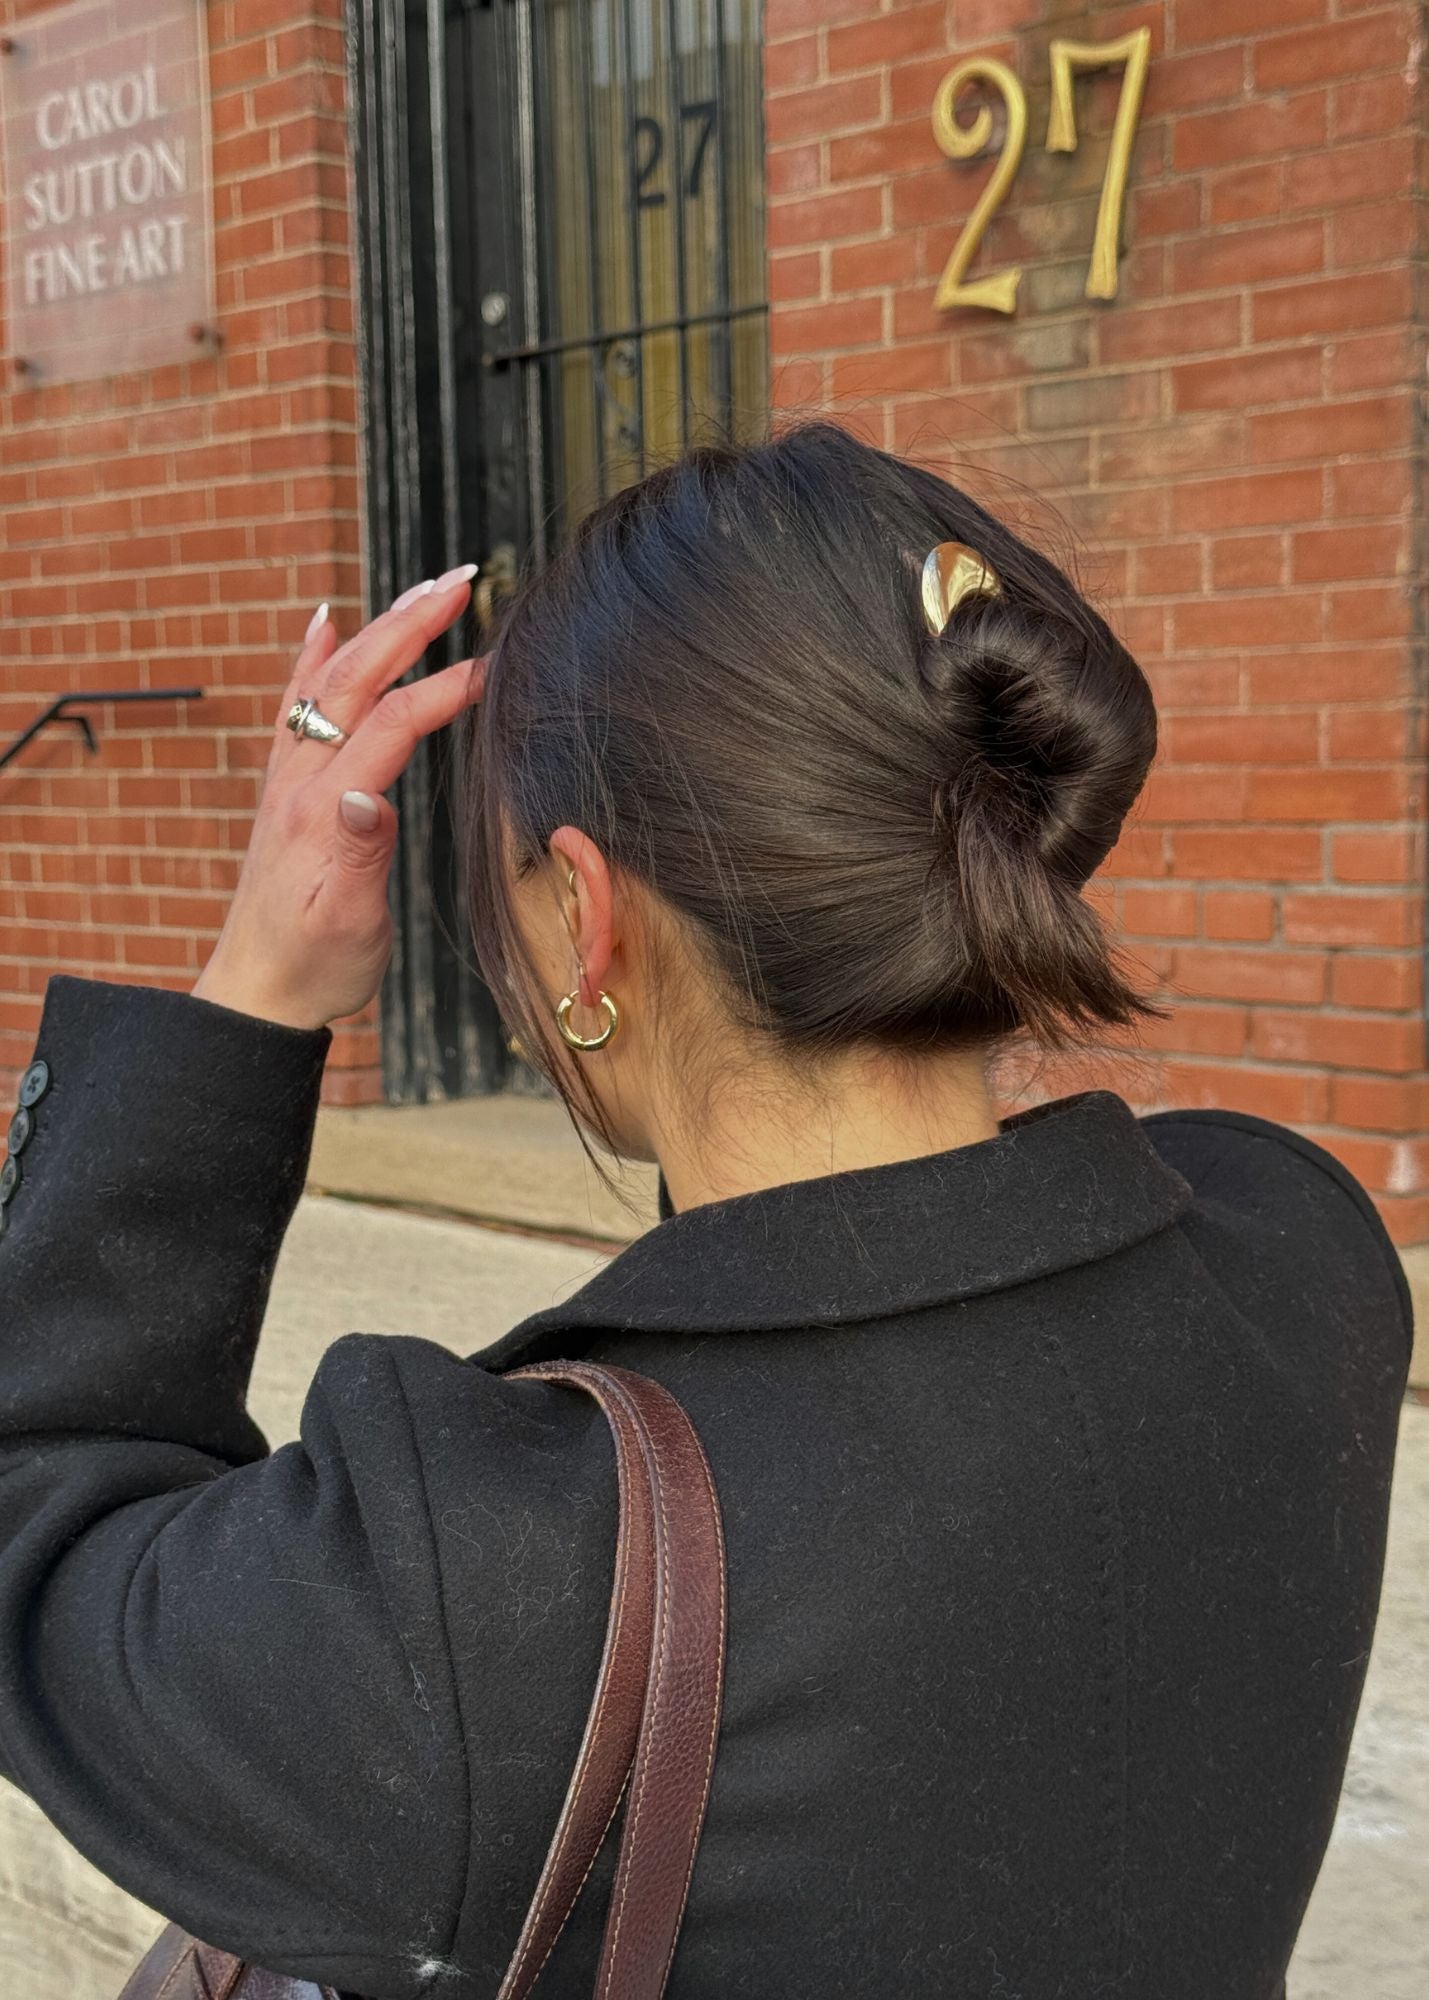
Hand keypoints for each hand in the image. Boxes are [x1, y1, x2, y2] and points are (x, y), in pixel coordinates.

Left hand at [192, 570, 488, 1031]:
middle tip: (461, 579)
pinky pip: (297, 704)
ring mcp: (288, 779)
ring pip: (332, 680)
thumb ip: (360, 856)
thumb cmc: (314, 966)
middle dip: (409, 623)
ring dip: (378, 627)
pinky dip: (314, 656)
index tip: (494, 667)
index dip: (444, 690)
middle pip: (356, 679)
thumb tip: (368, 794)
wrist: (257, 992)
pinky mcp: (287, 789)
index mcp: (323, 809)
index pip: (391, 725)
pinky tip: (326, 623)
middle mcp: (299, 780)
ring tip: (423, 590)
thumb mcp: (348, 923)